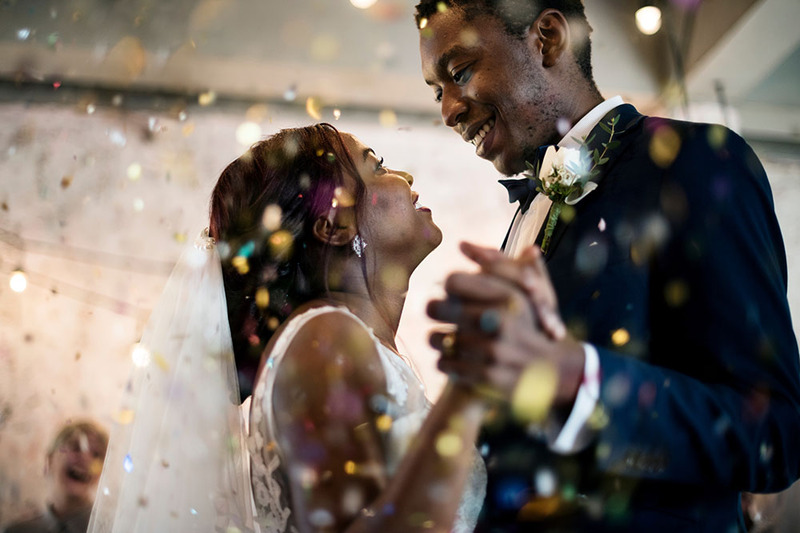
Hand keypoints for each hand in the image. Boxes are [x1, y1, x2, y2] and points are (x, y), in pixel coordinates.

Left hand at [427, 244, 583, 403]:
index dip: (449, 286)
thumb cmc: (533, 323)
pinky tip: (448, 359)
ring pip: (437, 338)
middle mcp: (498, 324)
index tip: (450, 292)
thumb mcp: (526, 289)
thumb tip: (464, 244)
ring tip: (439, 337)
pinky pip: (445, 364)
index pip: (453, 281)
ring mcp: (491, 353)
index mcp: (506, 298)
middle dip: (435, 309)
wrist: (553, 372)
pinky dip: (443, 362)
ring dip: (435, 338)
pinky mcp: (485, 378)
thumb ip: (498, 264)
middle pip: (436, 307)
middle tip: (434, 311)